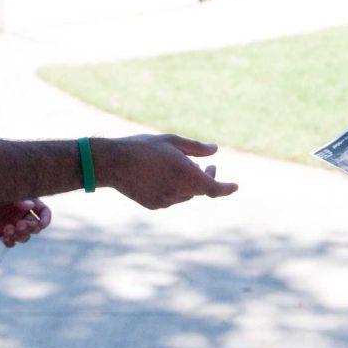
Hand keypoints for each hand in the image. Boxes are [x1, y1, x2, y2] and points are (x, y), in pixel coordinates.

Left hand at [0, 199, 49, 246]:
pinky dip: (10, 242)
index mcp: (27, 201)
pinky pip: (10, 242)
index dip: (46, 219)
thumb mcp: (6, 191)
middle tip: (20, 224)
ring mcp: (11, 222)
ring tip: (8, 229)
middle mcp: (21, 213)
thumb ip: (18, 198)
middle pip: (35, 227)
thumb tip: (31, 205)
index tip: (41, 224)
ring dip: (20, 235)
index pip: (43, 212)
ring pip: (24, 236)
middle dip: (30, 228)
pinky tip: (4, 237)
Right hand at [94, 134, 237, 209]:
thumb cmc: (143, 147)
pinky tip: (163, 175)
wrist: (113, 163)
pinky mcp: (154, 205)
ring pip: (187, 195)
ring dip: (190, 184)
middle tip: (207, 166)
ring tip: (181, 167)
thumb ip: (196, 148)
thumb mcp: (172, 141)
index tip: (235, 186)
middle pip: (201, 190)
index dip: (227, 188)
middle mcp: (179, 192)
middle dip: (207, 178)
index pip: (215, 189)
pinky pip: (172, 198)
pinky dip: (175, 189)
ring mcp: (166, 201)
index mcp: (187, 175)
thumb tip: (215, 150)